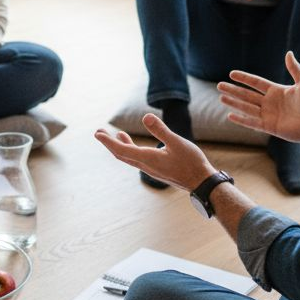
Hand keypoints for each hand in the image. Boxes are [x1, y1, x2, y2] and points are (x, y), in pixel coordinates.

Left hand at [93, 113, 214, 190]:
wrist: (202, 183)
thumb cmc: (191, 163)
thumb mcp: (177, 143)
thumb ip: (161, 130)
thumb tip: (145, 116)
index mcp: (148, 159)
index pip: (121, 149)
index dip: (108, 141)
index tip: (97, 133)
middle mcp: (146, 166)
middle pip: (121, 154)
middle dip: (109, 143)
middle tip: (99, 132)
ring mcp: (151, 169)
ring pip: (130, 157)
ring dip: (121, 146)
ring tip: (117, 134)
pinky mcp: (157, 170)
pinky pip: (138, 160)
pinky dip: (132, 150)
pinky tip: (137, 145)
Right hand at [218, 51, 299, 147]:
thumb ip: (294, 69)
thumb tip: (289, 53)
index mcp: (276, 91)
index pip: (256, 83)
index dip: (244, 78)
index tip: (231, 73)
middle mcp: (270, 102)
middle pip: (247, 95)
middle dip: (233, 90)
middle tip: (219, 85)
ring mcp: (268, 115)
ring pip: (247, 108)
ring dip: (234, 103)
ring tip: (221, 98)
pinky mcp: (269, 127)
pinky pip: (252, 123)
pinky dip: (241, 120)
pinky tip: (230, 116)